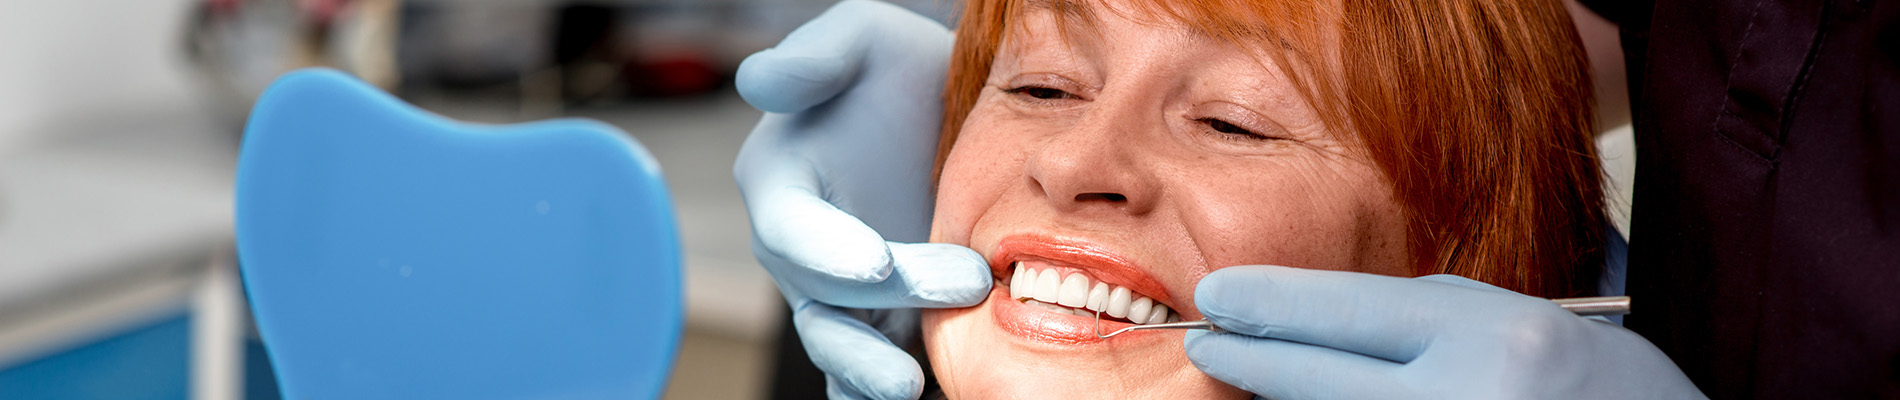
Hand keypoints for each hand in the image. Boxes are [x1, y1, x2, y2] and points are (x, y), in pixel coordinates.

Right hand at [733, 1, 987, 398]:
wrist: (948, 108)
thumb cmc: (894, 68)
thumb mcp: (860, 39)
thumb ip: (812, 58)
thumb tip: (758, 80)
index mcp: (781, 185)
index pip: (789, 230)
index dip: (825, 252)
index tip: (876, 265)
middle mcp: (802, 250)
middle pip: (821, 300)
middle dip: (872, 314)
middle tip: (961, 290)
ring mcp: (842, 293)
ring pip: (840, 348)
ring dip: (868, 374)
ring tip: (910, 388)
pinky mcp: (886, 319)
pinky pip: (873, 367)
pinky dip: (882, 390)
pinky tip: (926, 397)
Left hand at [1184, 266, 1703, 398]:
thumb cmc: (1611, 396)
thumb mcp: (1533, 328)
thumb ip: (1437, 316)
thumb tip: (1330, 320)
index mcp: (1498, 345)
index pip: (1349, 313)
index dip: (1271, 305)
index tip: (1218, 294)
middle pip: (1321, 379)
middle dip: (1253, 357)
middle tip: (1208, 338)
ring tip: (1254, 374)